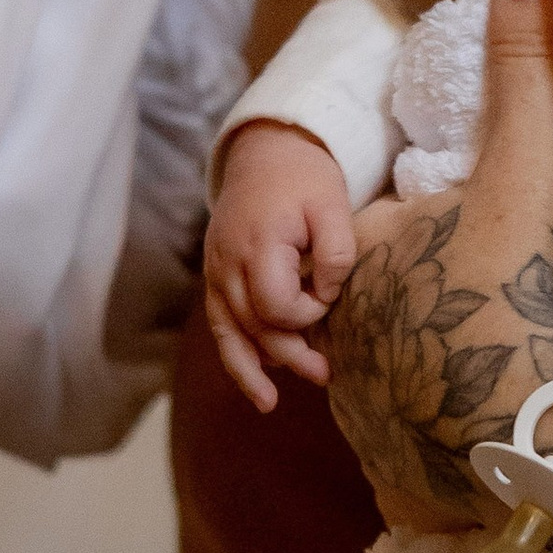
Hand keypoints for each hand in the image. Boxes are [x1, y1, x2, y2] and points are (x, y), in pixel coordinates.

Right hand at [204, 121, 359, 413]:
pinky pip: (220, 322)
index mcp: (258, 244)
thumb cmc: (304, 178)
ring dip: (250, 368)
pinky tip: (251, 380)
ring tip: (269, 402)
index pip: (275, 304)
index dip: (306, 314)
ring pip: (227, 332)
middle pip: (252, 326)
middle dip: (288, 354)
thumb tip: (327, 298)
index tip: (328, 299)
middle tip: (325, 374)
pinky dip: (233, 353)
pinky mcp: (215, 275)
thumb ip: (336, 254)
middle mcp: (227, 263)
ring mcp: (215, 270)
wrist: (264, 151)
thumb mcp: (333, 205)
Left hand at [322, 0, 552, 529]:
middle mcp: (348, 331)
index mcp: (361, 257)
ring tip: (528, 328)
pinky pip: (427, 402)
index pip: (388, 202)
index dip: (464, 197)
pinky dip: (470, 387)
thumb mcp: (534, 164)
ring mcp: (375, 402)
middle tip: (533, 270)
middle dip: (467, 263)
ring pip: (414, 337)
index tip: (508, 214)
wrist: (552, 467)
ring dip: (467, 329)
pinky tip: (519, 382)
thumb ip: (525, 60)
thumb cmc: (526, 303)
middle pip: (405, 271)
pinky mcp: (409, 461)